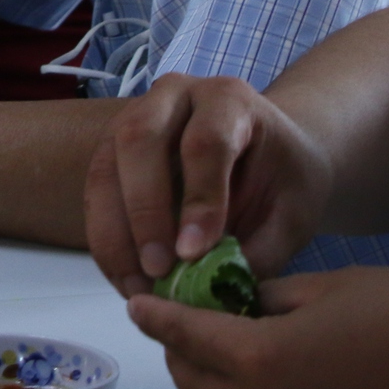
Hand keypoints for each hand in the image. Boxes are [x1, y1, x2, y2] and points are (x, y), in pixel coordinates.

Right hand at [85, 73, 329, 297]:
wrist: (271, 154)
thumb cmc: (285, 181)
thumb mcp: (292, 214)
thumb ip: (258, 249)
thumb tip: (209, 293)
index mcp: (228, 99)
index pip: (205, 143)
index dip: (198, 199)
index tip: (193, 254)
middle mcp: (173, 95)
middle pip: (140, 140)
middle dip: (144, 211)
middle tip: (157, 270)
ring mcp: (133, 116)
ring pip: (105, 166)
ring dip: (113, 232)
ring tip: (136, 287)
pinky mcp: (112, 147)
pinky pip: (95, 191)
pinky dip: (105, 238)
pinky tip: (123, 277)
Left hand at [129, 267, 388, 388]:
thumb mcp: (329, 288)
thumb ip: (268, 298)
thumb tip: (238, 304)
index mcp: (258, 361)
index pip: (184, 337)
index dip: (157, 317)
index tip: (138, 304)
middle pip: (194, 385)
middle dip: (179, 352)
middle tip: (186, 321)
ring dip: (215, 381)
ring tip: (228, 346)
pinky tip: (278, 376)